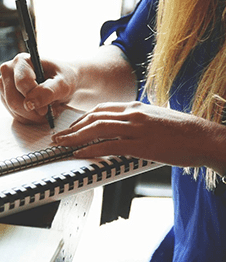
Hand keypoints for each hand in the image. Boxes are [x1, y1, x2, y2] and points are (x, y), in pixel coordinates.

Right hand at [0, 53, 77, 124]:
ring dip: (31, 116)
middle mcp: (9, 70)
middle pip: (13, 99)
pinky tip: (38, 112)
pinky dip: (28, 118)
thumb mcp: (63, 84)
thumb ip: (48, 91)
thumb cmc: (63, 78)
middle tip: (47, 113)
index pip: (21, 83)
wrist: (62, 82)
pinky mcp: (5, 97)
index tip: (46, 109)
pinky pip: (14, 114)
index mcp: (22, 61)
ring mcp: (4, 84)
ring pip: (12, 109)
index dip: (34, 99)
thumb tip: (30, 103)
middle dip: (32, 111)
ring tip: (46, 111)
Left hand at [52, 101, 225, 170]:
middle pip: (94, 117)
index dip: (82, 119)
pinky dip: (91, 149)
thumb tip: (124, 129)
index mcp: (136, 107)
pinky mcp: (142, 144)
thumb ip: (138, 121)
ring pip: (98, 129)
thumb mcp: (156, 119)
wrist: (204, 137)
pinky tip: (80, 154)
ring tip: (62, 145)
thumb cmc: (183, 132)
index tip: (71, 128)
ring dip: (75, 137)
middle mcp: (133, 114)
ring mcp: (137, 128)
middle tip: (59, 137)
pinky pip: (110, 146)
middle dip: (73, 128)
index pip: (101, 109)